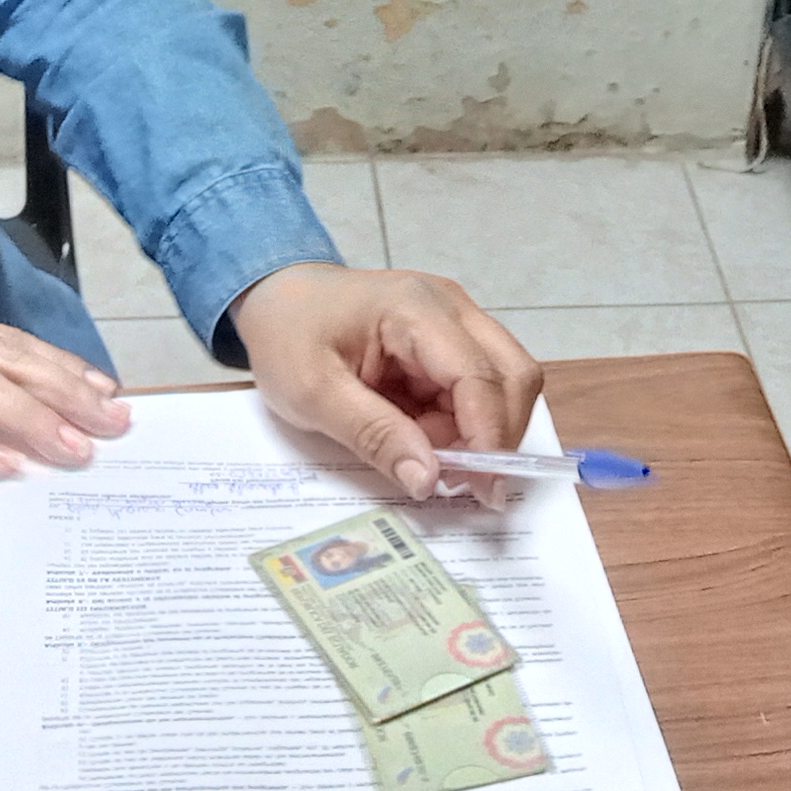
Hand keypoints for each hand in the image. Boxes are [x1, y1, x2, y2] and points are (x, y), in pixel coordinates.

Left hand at [230, 262, 541, 498]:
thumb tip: (428, 479)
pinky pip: (478, 389)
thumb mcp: (313, 393)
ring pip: (503, 384)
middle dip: (496, 436)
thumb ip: (373, 434)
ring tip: (429, 458)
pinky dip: (462, 424)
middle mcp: (451, 307)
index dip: (489, 437)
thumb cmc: (288, 336)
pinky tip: (424, 439)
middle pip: (512, 375)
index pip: (478, 376)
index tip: (483, 491)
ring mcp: (457, 321)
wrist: (278, 299)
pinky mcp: (452, 341)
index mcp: (417, 309)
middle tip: (463, 484)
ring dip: (478, 432)